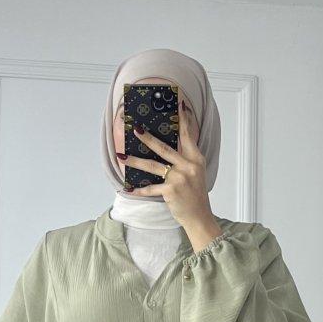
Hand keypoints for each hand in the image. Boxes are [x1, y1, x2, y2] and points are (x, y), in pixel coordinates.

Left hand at [121, 98, 222, 250]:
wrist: (199, 217)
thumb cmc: (196, 196)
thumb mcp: (196, 173)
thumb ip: (185, 160)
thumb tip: (169, 149)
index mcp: (196, 159)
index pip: (187, 136)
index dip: (183, 120)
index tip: (178, 104)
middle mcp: (188, 166)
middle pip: (164, 148)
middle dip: (148, 138)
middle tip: (136, 128)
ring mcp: (179, 178)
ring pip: (153, 166)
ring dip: (135, 161)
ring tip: (122, 155)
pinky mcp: (170, 191)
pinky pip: (150, 188)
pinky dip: (139, 190)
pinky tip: (128, 188)